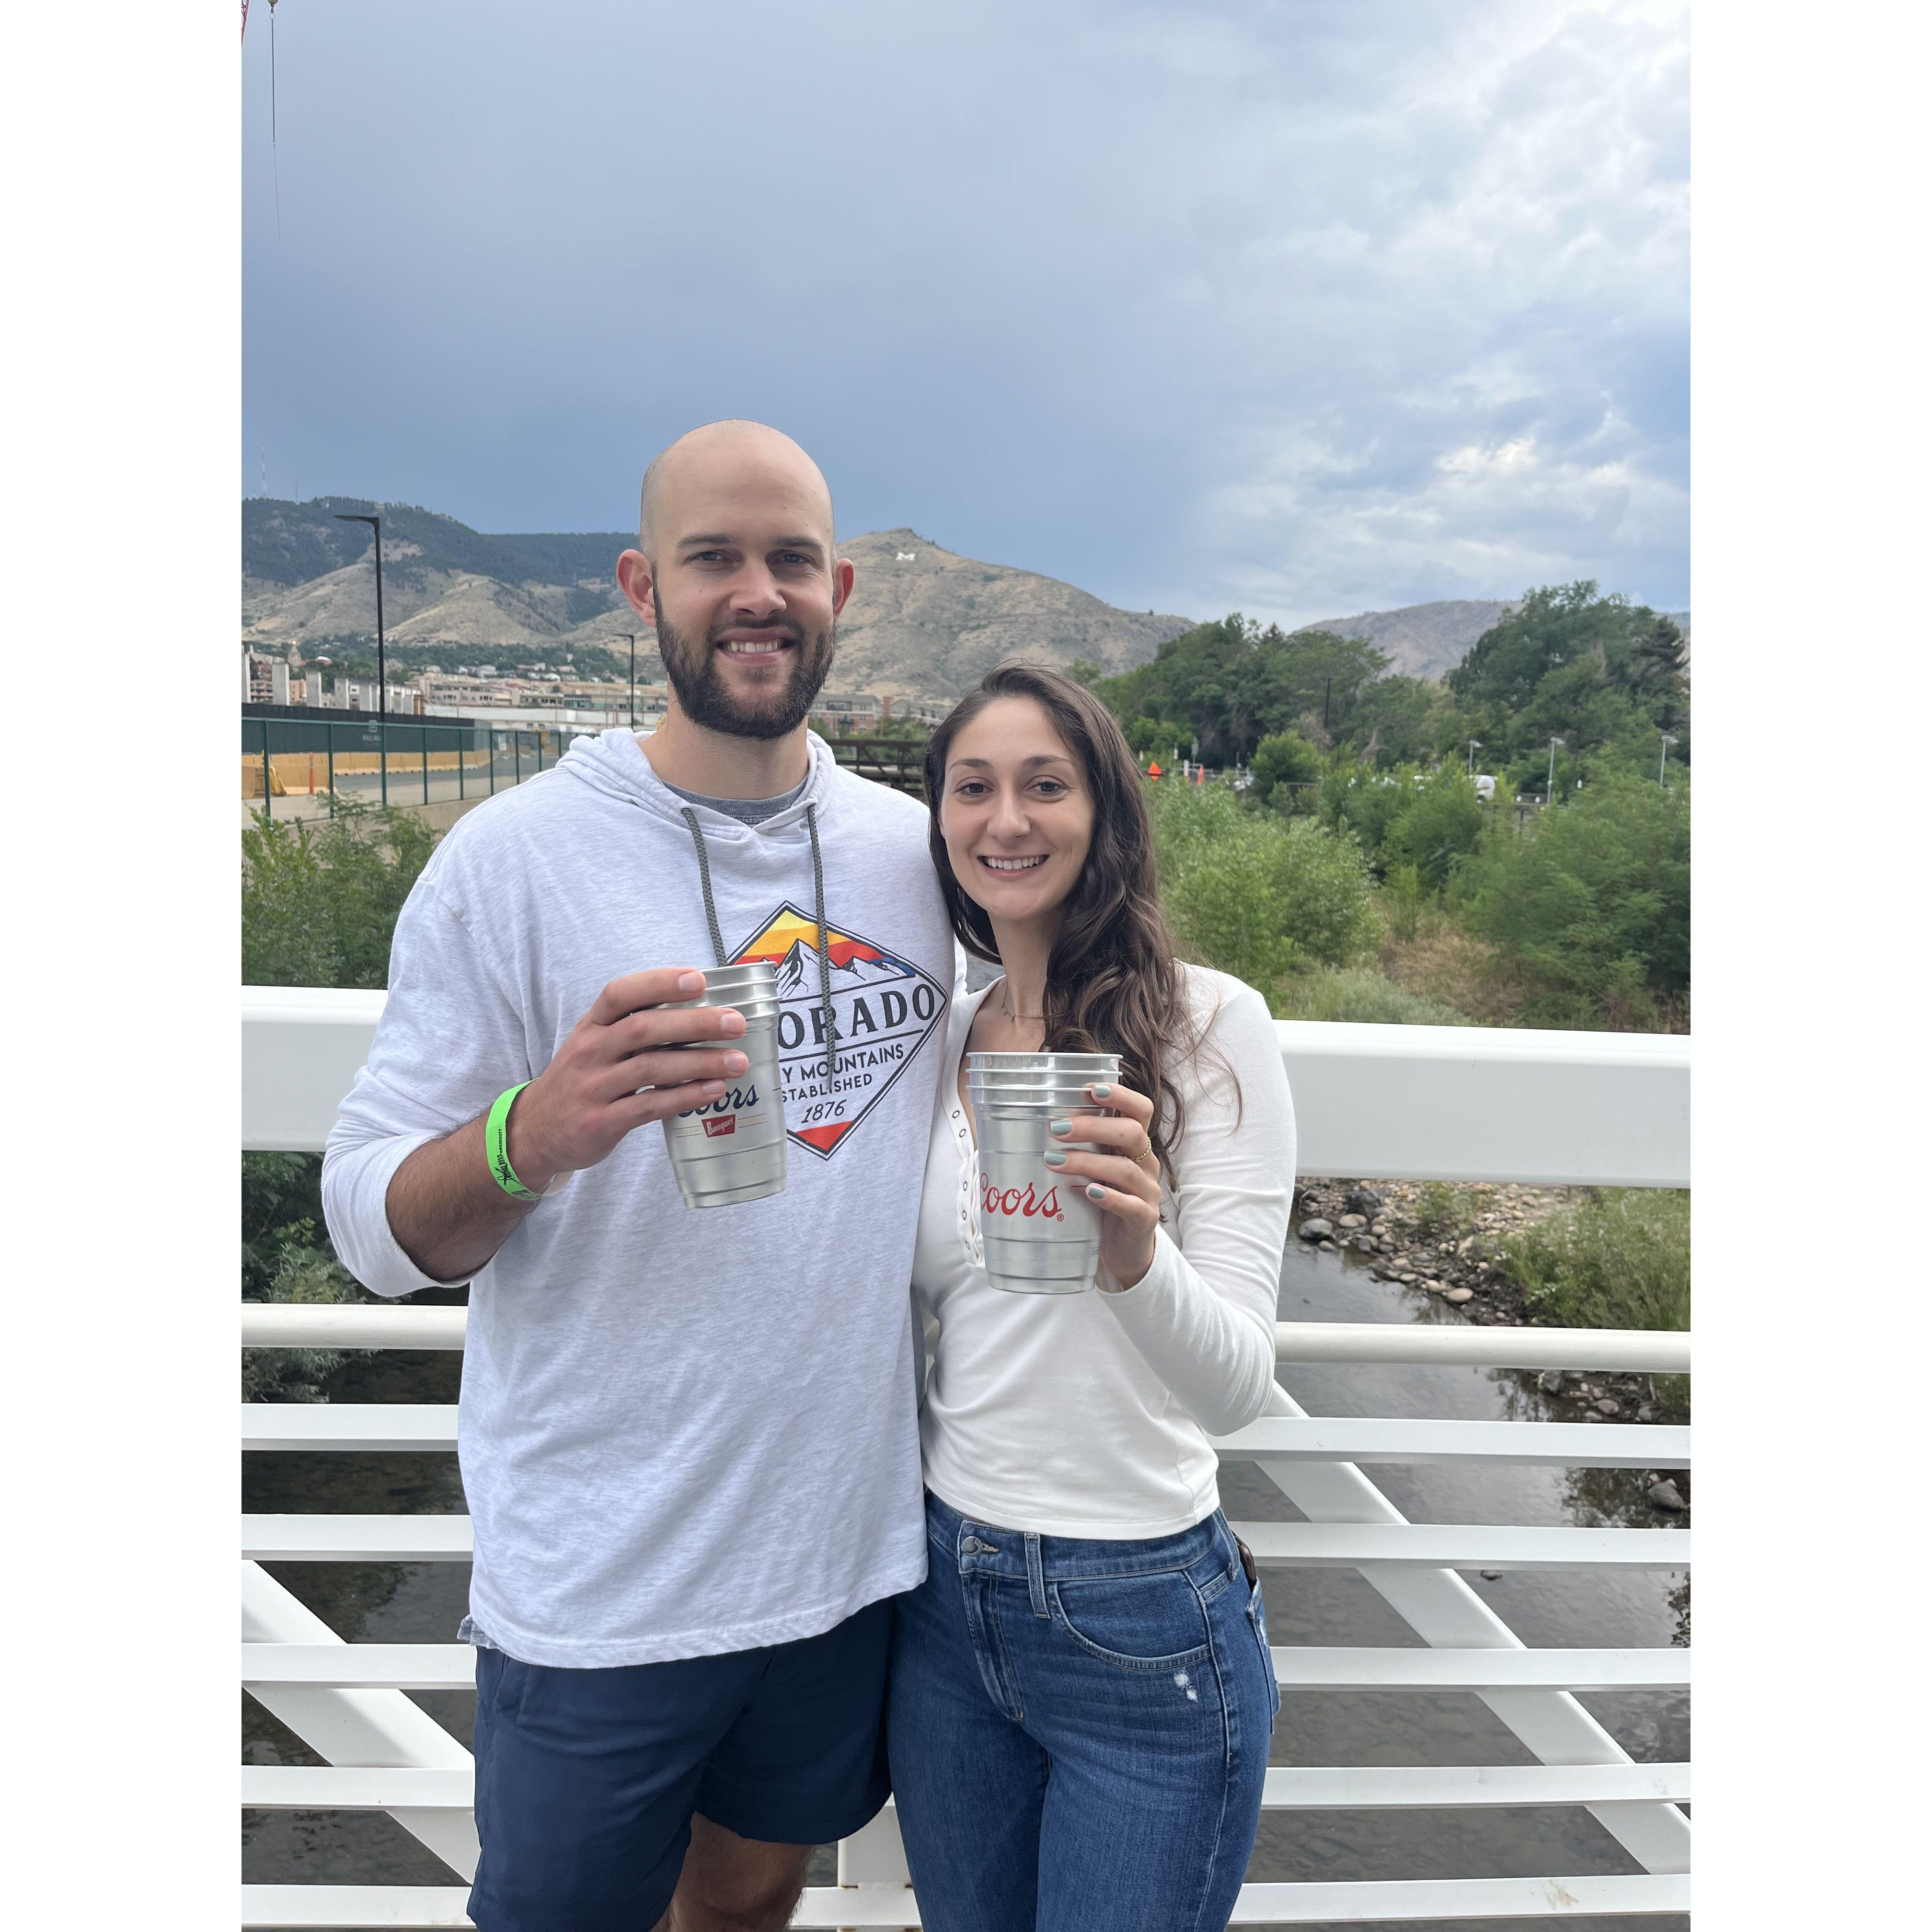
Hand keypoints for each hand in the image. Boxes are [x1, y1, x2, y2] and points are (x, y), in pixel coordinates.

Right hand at [506, 968, 751, 1188]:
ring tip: (738, 1061)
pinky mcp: (602, 1122)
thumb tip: (701, 1009)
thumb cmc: (580, 1079)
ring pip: (652, 1068)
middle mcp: (590, 1051)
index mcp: (591, 1025)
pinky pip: (650, 1106)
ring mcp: (593, 1088)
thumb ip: (633, 1026)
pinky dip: (685, 1096)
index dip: (659, 983)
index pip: (620, 994)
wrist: (535, 1131)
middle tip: (735, 1022)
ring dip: (700, 1062)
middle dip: (694, 1023)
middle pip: (644, 1029)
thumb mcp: (593, 1043)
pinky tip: (714, 1090)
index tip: (698, 979)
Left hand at [1044, 1079, 1161, 1289]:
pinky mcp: (1143, 1219)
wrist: (1124, 1248)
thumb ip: (1078, 1147)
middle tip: (1056, 1130)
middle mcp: (1145, 1163)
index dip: (1120, 1095)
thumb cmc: (1102, 1200)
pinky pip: (1130, 1206)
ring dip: (1088, 1163)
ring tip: (1054, 1162)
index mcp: (1134, 1144)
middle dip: (1093, 1127)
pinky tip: (1086, 1192)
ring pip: (1125, 1170)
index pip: (1140, 1110)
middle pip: (1132, 1133)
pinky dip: (1108, 1197)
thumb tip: (1029, 1124)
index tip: (1089, 1090)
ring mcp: (1147, 1191)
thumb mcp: (1093, 1168)